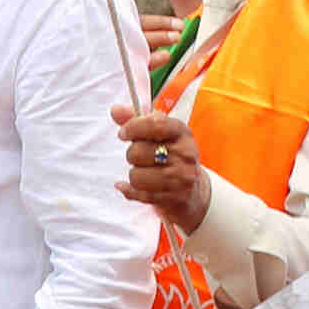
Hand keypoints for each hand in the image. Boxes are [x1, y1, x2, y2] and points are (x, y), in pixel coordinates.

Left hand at [115, 102, 208, 228]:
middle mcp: (185, 154)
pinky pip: (140, 195)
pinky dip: (130, 191)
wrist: (194, 189)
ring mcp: (181, 177)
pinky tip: (130, 187)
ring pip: (136, 176)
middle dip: (132, 155)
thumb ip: (136, 120)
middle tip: (140, 158)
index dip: (133, 128)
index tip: (123, 133)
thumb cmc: (171, 155)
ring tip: (144, 173)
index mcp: (182, 132)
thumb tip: (115, 110)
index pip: (155, 125)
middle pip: (138, 152)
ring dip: (134, 175)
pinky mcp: (175, 198)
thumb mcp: (159, 134)